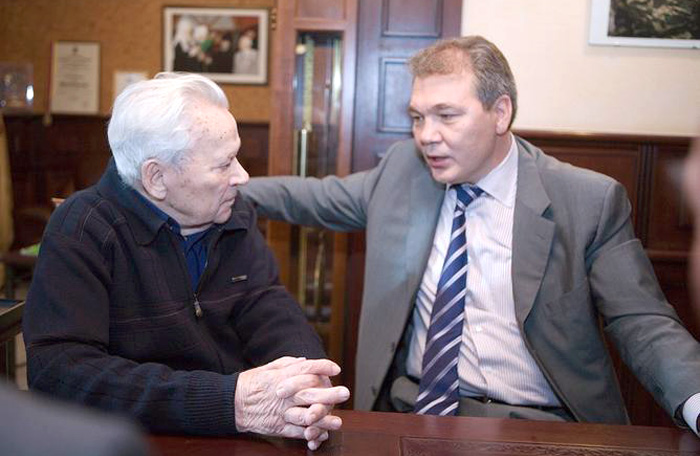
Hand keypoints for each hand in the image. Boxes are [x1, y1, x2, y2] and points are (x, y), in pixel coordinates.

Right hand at [234, 357, 349, 449]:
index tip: (335, 368)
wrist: (232, 404)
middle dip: (328, 393)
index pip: (304, 369)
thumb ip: (288, 364)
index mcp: (281, 377)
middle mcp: (283, 394)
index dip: (321, 367)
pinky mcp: (278, 426)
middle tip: (345, 393)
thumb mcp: (268, 368)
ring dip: (322, 419)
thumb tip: (306, 361)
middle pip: (308, 393)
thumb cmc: (252, 383)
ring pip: (304, 416)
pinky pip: (296, 431)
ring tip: (338, 421)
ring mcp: (281, 412)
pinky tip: (322, 433)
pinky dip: (310, 433)